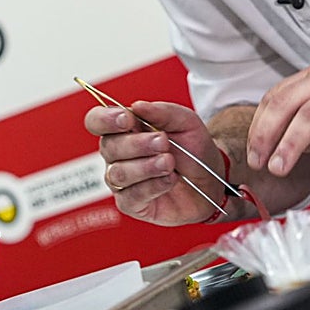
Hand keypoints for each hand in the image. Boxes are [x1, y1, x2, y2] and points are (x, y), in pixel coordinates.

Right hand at [85, 100, 226, 225]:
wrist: (212, 180)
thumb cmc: (194, 150)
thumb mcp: (186, 121)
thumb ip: (162, 111)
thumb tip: (137, 105)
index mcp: (126, 129)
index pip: (97, 121)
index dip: (105, 119)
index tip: (127, 119)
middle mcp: (119, 154)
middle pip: (108, 147)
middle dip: (138, 144)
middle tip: (163, 142)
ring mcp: (123, 180)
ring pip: (118, 173)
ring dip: (146, 166)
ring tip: (169, 162)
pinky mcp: (132, 203)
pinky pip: (131, 196)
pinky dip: (153, 186)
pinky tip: (169, 179)